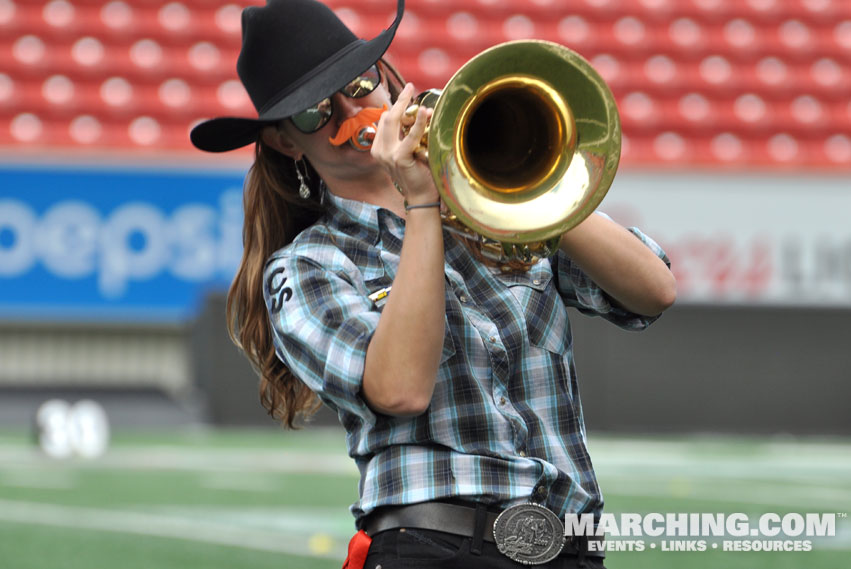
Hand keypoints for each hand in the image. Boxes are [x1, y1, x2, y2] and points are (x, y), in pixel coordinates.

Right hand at [371, 83, 439, 205]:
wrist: (421, 198)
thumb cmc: (419, 176)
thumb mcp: (410, 153)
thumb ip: (407, 138)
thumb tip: (417, 116)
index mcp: (379, 149)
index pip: (384, 121)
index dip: (395, 106)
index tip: (405, 93)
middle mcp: (380, 151)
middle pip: (386, 118)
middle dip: (398, 100)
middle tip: (409, 86)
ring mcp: (387, 155)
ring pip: (393, 122)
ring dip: (405, 106)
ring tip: (414, 93)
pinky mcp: (399, 159)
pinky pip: (409, 137)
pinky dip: (418, 123)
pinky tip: (425, 113)